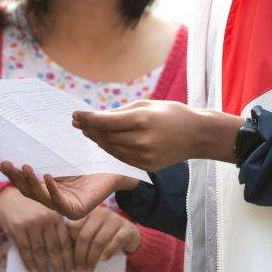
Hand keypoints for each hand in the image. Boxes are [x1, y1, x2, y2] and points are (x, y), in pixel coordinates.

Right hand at [0, 161, 137, 219]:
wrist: (117, 166)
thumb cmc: (91, 158)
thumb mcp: (64, 153)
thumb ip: (47, 149)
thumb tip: (25, 129)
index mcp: (48, 186)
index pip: (25, 182)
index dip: (12, 173)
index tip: (1, 161)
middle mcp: (53, 198)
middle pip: (29, 190)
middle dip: (16, 178)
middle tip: (6, 164)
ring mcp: (64, 206)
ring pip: (41, 197)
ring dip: (30, 183)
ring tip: (24, 167)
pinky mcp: (76, 211)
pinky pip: (60, 202)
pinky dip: (52, 190)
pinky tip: (47, 176)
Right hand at [0, 186, 74, 271]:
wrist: (7, 194)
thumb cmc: (30, 205)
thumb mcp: (46, 211)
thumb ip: (55, 227)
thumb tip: (64, 253)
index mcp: (56, 215)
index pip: (65, 242)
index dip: (69, 259)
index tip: (72, 271)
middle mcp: (45, 219)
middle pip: (54, 250)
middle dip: (59, 268)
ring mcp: (31, 224)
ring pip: (39, 253)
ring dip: (43, 269)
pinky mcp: (17, 228)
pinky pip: (24, 250)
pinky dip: (29, 262)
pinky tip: (32, 270)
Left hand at [67, 207, 140, 271]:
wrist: (129, 233)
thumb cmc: (104, 234)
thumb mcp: (90, 231)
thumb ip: (78, 237)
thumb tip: (64, 253)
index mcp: (88, 212)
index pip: (74, 227)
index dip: (70, 244)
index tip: (69, 259)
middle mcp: (100, 213)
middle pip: (85, 236)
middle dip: (80, 255)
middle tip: (80, 269)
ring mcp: (114, 219)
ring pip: (99, 241)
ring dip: (92, 258)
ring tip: (89, 269)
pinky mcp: (126, 229)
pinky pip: (115, 241)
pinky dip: (108, 252)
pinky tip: (103, 260)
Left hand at [73, 100, 241, 170]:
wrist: (197, 135)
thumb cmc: (171, 114)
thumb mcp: (145, 105)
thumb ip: (120, 112)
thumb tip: (96, 118)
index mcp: (140, 120)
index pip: (104, 121)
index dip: (87, 118)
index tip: (75, 114)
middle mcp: (141, 140)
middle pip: (104, 136)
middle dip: (88, 129)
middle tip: (76, 122)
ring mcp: (143, 156)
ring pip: (110, 148)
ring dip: (96, 140)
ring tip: (87, 131)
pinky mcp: (146, 166)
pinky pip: (121, 157)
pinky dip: (110, 149)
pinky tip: (103, 141)